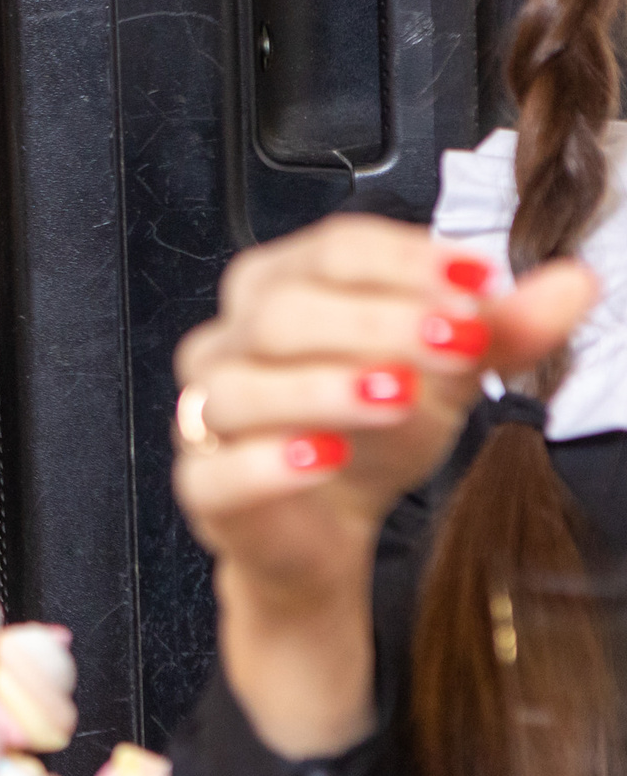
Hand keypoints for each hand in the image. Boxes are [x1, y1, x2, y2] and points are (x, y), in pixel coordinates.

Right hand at [172, 214, 595, 754]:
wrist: (326, 527)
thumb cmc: (369, 432)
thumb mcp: (447, 372)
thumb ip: (504, 328)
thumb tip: (572, 283)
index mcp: (281, 289)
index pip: (330, 249)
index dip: (404, 259)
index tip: (477, 282)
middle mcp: (230, 342)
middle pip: (280, 309)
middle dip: (374, 320)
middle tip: (453, 342)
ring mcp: (206, 415)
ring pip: (240, 388)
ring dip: (324, 388)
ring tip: (398, 398)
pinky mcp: (204, 486)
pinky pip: (217, 470)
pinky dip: (271, 463)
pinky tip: (327, 457)